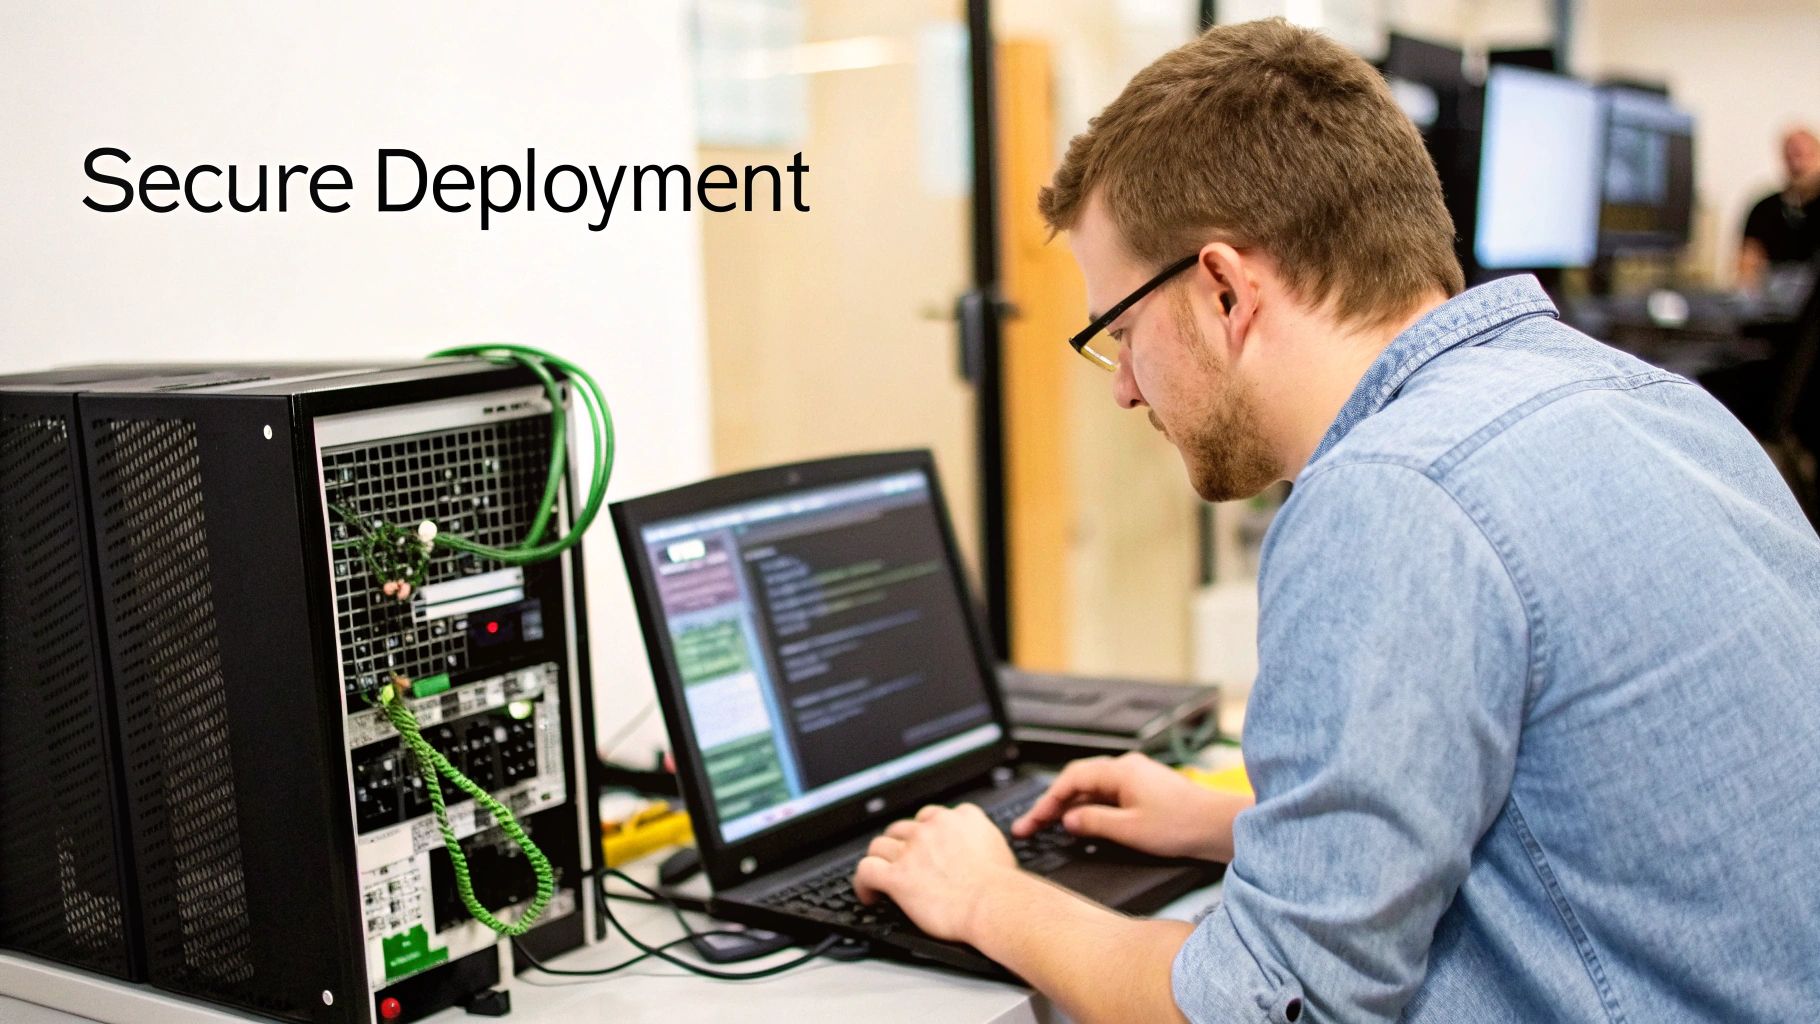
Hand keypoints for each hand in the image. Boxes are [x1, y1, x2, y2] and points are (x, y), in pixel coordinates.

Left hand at [851, 803, 1019, 943]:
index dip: (925, 831)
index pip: (932, 815)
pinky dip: (863, 882)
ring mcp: (912, 850)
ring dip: (880, 860)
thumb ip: (983, 842)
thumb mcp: (1000, 849)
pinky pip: (866, 870)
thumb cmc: (1004, 889)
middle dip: (899, 844)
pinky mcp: (897, 875)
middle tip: (900, 860)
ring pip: (880, 845)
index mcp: (961, 819)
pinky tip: (869, 894)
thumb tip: (983, 852)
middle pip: (903, 828)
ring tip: (881, 875)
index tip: (924, 844)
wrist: (995, 905)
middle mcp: (933, 829)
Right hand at [1011, 752, 1246, 861]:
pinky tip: (1084, 823)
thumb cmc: (1183, 824)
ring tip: (1050, 826)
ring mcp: (1136, 778)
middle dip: (1053, 803)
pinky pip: (1108, 795)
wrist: (1219, 826)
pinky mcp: (1144, 790)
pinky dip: (1091, 807)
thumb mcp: (1130, 829)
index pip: (1071, 780)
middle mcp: (1127, 768)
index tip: (1032, 821)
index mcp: (1120, 771)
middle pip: (1078, 781)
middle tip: (1032, 825)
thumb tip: (1069, 819)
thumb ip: (1094, 822)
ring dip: (1071, 806)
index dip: (1047, 801)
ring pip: (1092, 788)